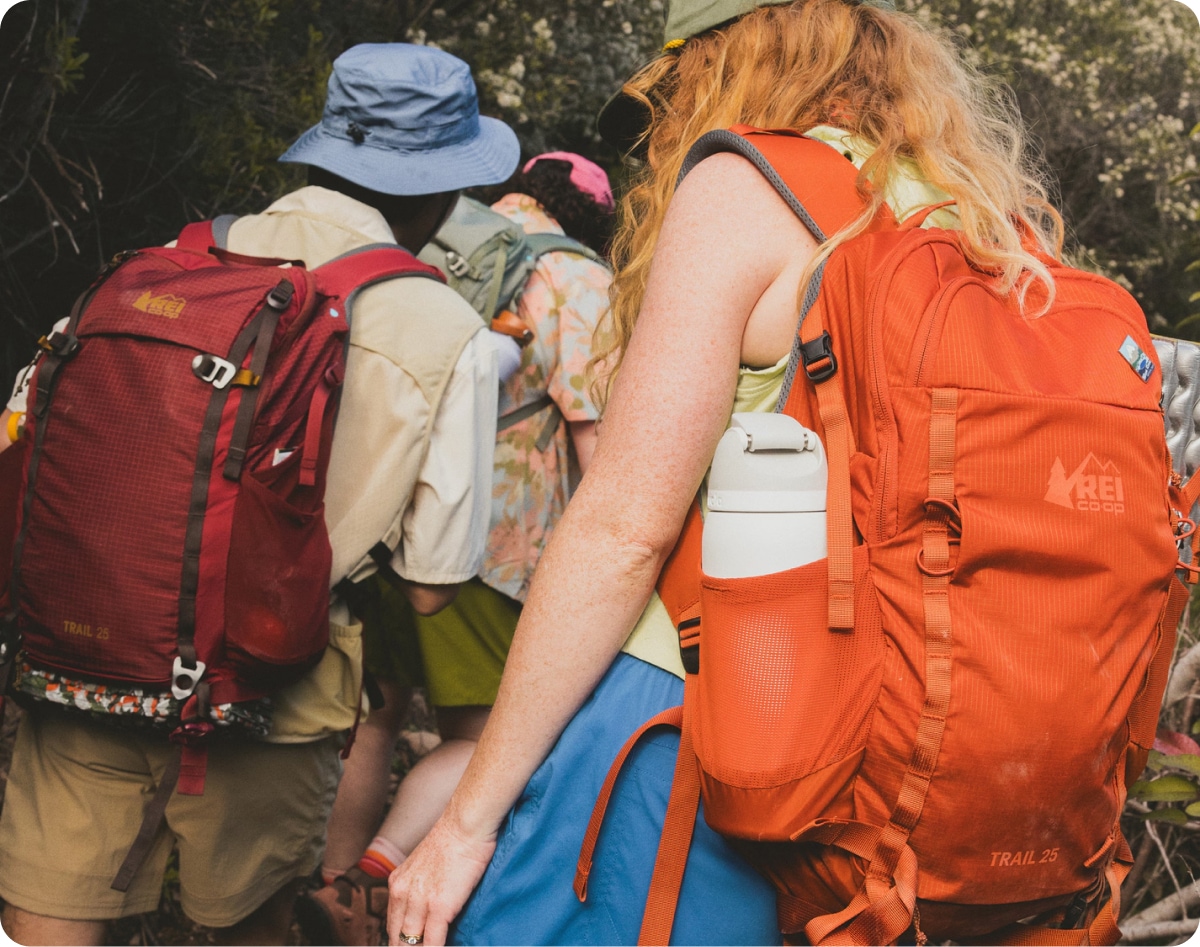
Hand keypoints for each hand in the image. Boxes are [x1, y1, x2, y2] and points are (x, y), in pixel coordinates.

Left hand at [387, 812, 496, 945]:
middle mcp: (402, 893)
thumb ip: (419, 886)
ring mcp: (419, 901)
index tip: (410, 945)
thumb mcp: (424, 865)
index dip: (400, 942)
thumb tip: (425, 909)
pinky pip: (433, 942)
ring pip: (411, 944)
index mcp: (397, 883)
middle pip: (397, 938)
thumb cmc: (454, 840)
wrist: (465, 824)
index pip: (392, 926)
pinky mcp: (439, 906)